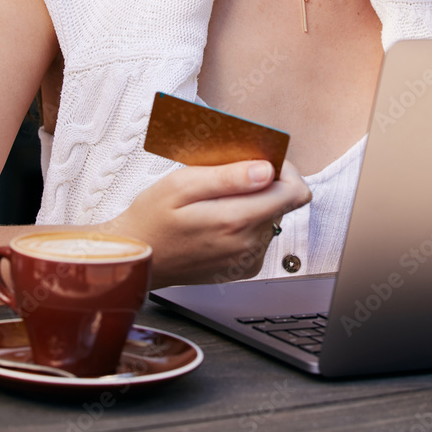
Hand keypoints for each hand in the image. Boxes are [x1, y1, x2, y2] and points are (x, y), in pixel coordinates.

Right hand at [102, 159, 310, 287]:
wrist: (137, 259)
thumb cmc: (153, 218)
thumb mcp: (182, 185)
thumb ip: (228, 177)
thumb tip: (267, 171)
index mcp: (237, 221)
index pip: (294, 192)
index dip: (285, 170)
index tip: (262, 161)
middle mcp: (249, 246)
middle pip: (283, 203)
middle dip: (264, 184)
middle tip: (230, 178)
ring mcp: (247, 261)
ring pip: (272, 218)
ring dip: (253, 203)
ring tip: (218, 200)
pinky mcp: (243, 269)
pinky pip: (260, 236)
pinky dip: (246, 222)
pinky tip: (218, 219)